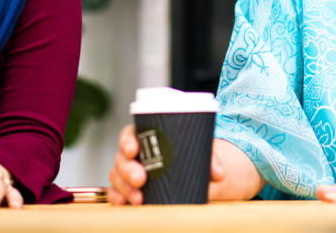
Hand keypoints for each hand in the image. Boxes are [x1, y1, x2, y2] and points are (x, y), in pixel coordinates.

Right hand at [108, 128, 262, 204]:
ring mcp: (127, 171)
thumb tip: (220, 174)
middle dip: (128, 169)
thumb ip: (209, 161)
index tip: (134, 149)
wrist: (189, 173)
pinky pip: (116, 192)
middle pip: (122, 157)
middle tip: (141, 179)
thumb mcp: (199, 155)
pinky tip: (124, 203)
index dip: (127, 140)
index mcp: (146, 136)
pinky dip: (117, 198)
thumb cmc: (189, 156)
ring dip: (124, 187)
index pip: (129, 133)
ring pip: (117, 176)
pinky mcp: (127, 187)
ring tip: (139, 198)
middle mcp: (133, 153)